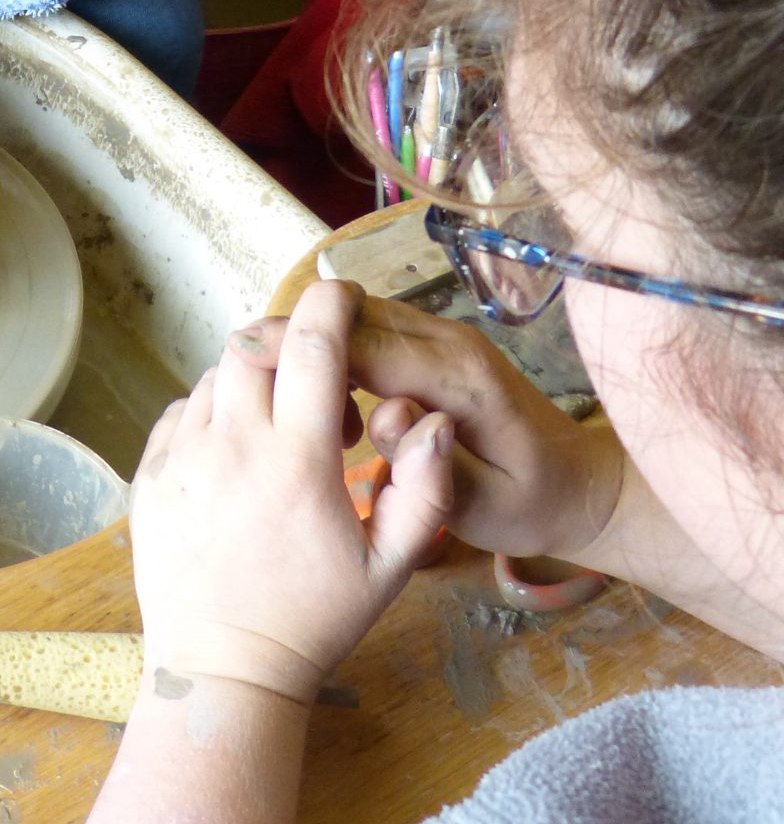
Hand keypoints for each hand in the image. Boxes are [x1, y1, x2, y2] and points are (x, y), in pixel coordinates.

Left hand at [132, 280, 451, 703]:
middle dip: (290, 341)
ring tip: (281, 428)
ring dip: (253, 379)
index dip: (331, 304)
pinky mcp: (149, 475)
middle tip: (319, 380)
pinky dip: (213, 411)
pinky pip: (181, 411)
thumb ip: (424, 489)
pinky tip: (239, 452)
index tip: (345, 296)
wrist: (223, 669)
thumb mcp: (389, 567)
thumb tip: (436, 417)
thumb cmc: (314, 619)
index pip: (313, 346)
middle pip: (255, 344)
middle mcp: (232, 447)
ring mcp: (182, 459)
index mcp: (297, 462)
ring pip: (216, 375)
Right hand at [229, 295, 622, 562]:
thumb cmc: (529, 506)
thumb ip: (429, 465)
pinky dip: (337, 351)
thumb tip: (387, 415)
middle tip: (244, 377)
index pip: (367, 345)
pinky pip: (372, 329)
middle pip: (353, 316)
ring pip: (358, 316)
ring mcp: (443, 337)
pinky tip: (329, 396)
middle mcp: (450, 343)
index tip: (243, 351)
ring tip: (286, 396)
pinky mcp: (434, 344)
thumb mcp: (482, 508)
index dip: (303, 344)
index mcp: (461, 380)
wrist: (579, 487)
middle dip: (295, 338)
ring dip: (316, 346)